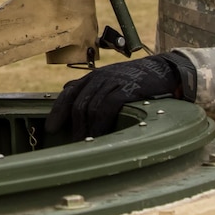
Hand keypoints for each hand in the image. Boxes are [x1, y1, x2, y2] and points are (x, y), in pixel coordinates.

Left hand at [45, 53, 195, 140]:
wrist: (164, 70)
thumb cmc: (136, 78)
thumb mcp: (111, 78)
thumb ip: (91, 85)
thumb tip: (67, 91)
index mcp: (93, 76)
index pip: (69, 92)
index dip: (57, 111)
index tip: (51, 129)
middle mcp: (99, 77)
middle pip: (78, 103)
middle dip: (73, 126)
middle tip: (74, 144)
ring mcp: (112, 82)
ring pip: (91, 107)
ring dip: (87, 128)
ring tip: (86, 144)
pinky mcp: (126, 89)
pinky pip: (107, 108)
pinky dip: (101, 124)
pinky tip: (101, 136)